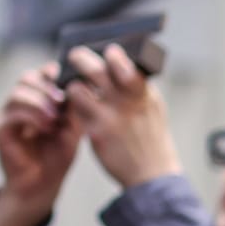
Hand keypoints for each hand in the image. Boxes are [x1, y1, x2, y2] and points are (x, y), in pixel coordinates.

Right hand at [0, 63, 82, 225]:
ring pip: (18, 93)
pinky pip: (12, 113)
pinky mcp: (1, 129)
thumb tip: (85, 87)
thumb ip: (75, 110)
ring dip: (40, 102)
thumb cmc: (57, 157)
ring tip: (55, 118)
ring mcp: (8, 115)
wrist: (42, 184)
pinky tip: (46, 128)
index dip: (52, 73)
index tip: (67, 79)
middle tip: (62, 100)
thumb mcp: (73, 130)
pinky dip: (32, 117)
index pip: (40, 75)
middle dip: (47, 87)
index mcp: (37, 100)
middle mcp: (20, 104)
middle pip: (27, 78)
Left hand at [63, 45, 181, 189]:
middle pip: (95, 69)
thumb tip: (117, 65)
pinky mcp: (97, 132)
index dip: (113, 55)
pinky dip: (72, 104)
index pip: (125, 63)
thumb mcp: (152, 109)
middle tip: (74, 57)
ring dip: (72, 84)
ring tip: (73, 86)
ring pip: (78, 87)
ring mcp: (111, 117)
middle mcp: (127, 102)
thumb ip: (137, 88)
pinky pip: (75, 110)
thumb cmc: (151, 139)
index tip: (108, 52)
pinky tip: (73, 106)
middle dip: (80, 58)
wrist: (153, 174)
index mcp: (144, 93)